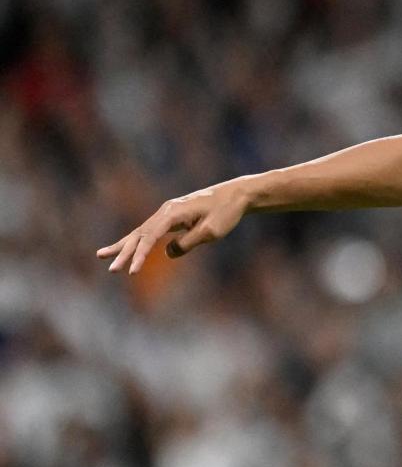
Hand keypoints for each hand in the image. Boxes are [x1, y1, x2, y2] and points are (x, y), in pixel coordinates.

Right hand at [96, 184, 247, 272]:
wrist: (236, 195)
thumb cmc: (226, 212)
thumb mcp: (211, 231)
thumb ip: (188, 243)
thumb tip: (168, 252)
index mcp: (173, 212)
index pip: (150, 237)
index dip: (139, 255)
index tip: (132, 271)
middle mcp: (165, 210)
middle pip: (139, 234)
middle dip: (124, 253)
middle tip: (111, 270)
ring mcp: (167, 212)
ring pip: (141, 231)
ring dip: (123, 245)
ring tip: (101, 255)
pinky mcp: (172, 216)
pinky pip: (150, 230)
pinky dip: (138, 241)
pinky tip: (127, 248)